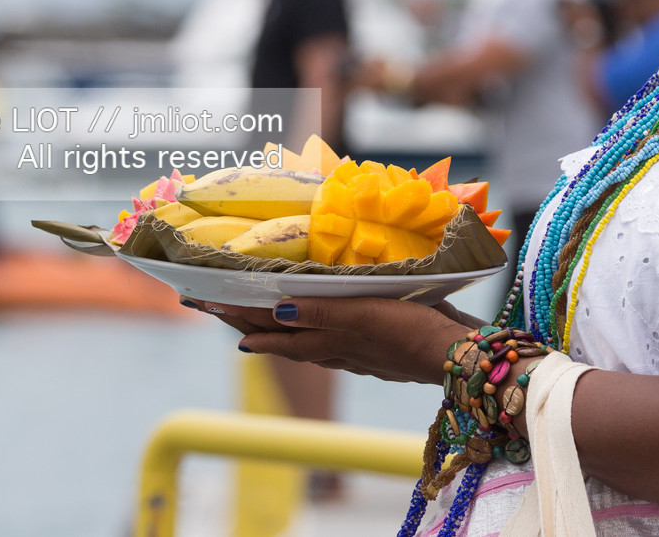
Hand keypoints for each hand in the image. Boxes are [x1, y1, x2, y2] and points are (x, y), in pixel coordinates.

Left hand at [198, 296, 477, 383]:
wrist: (455, 356)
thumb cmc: (410, 332)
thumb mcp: (363, 316)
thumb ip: (320, 313)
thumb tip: (274, 313)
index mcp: (324, 338)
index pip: (268, 327)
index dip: (236, 315)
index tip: (203, 301)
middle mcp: (330, 347)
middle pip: (276, 335)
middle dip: (243, 321)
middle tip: (211, 305)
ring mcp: (350, 350)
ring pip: (298, 339)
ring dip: (271, 328)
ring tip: (249, 319)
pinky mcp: (369, 347)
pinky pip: (324, 339)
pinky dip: (305, 331)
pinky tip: (309, 326)